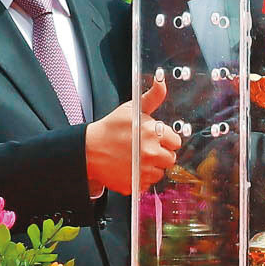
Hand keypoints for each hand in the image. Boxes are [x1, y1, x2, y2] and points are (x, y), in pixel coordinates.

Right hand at [85, 75, 180, 196]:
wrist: (89, 149)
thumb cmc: (110, 128)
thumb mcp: (131, 108)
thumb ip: (152, 97)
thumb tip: (161, 82)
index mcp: (152, 132)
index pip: (175, 141)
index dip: (165, 139)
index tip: (155, 138)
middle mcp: (150, 152)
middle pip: (170, 158)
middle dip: (161, 153)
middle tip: (145, 149)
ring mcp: (143, 170)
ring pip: (160, 172)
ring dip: (152, 167)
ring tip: (137, 158)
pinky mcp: (135, 183)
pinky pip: (147, 183)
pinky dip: (141, 178)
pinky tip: (131, 168)